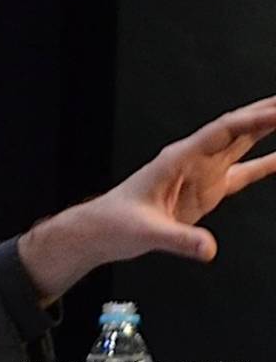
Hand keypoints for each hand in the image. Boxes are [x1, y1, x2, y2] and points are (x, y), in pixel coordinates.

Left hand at [90, 95, 275, 261]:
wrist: (102, 231)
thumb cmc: (116, 224)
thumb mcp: (147, 233)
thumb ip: (179, 240)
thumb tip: (209, 249)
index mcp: (178, 158)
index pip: (223, 131)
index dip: (254, 120)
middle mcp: (193, 159)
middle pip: (237, 128)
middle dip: (266, 112)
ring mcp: (201, 173)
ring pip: (242, 144)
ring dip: (267, 128)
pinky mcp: (206, 190)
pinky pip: (243, 173)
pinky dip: (265, 165)